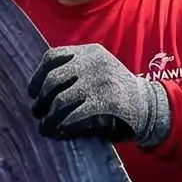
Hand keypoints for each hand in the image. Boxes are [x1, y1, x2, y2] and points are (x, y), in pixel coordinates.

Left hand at [29, 44, 171, 146]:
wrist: (148, 105)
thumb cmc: (116, 91)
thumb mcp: (97, 70)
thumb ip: (74, 72)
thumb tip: (38, 91)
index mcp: (90, 51)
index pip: (52, 57)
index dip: (37, 76)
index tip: (33, 92)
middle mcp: (94, 62)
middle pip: (53, 79)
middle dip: (41, 99)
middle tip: (37, 113)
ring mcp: (101, 80)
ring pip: (61, 99)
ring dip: (49, 116)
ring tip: (45, 127)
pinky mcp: (107, 101)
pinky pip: (75, 114)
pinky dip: (63, 124)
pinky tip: (60, 130)